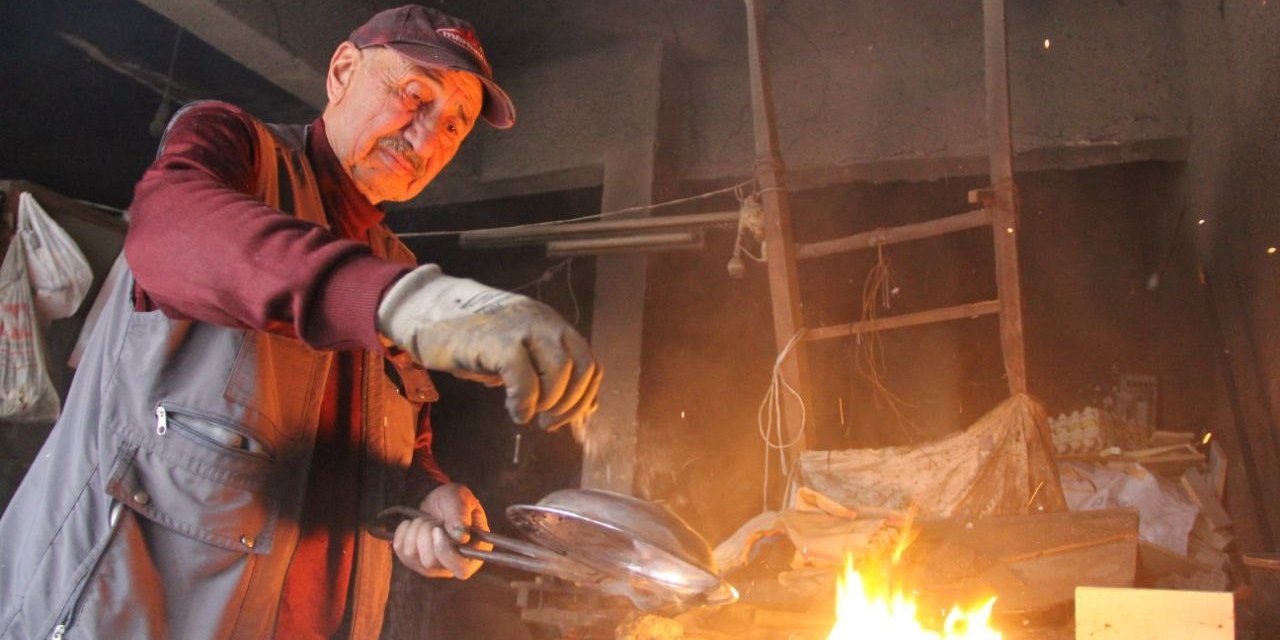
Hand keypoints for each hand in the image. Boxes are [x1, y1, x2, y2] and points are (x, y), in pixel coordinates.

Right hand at [378, 265, 601, 431]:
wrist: (427, 309)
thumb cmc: (472, 336)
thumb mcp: (516, 350)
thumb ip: (546, 370)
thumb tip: (583, 406)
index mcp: (552, 324)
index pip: (589, 363)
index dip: (583, 398)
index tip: (563, 418)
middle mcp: (543, 322)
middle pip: (581, 367)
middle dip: (570, 404)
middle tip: (548, 422)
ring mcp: (521, 328)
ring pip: (559, 371)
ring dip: (549, 402)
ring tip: (529, 414)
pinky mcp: (497, 341)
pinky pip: (524, 377)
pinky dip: (524, 402)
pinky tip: (515, 411)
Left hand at [392, 483, 490, 578]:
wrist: (438, 501)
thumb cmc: (456, 501)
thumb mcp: (462, 500)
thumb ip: (462, 516)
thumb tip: (461, 537)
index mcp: (473, 554)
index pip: (461, 569)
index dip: (446, 552)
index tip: (437, 530)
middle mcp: (452, 566)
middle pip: (430, 562)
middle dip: (426, 534)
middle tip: (433, 520)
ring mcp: (431, 566)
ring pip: (412, 556)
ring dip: (415, 530)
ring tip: (426, 520)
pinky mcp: (413, 561)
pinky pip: (400, 550)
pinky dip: (403, 531)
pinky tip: (414, 524)